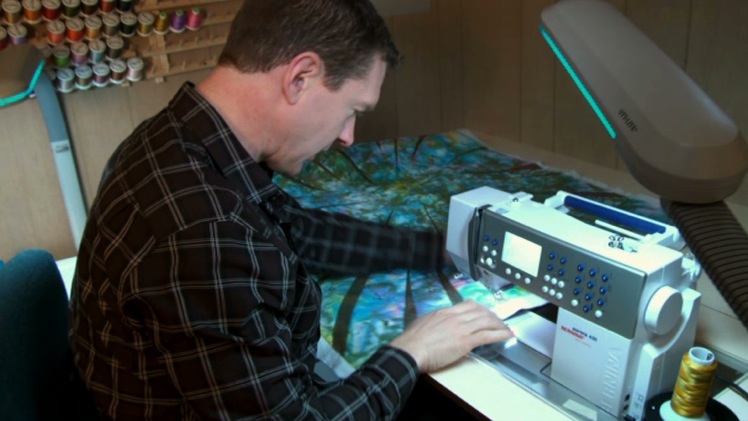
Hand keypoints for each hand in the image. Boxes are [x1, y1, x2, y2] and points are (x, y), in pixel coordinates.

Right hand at [389, 300, 513, 372]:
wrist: (411, 349)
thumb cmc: (412, 340)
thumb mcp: (424, 322)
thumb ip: (435, 321)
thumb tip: (438, 323)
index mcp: (445, 312)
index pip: (468, 304)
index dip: (480, 308)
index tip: (485, 311)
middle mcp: (456, 317)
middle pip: (480, 311)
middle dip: (492, 316)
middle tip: (499, 321)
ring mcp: (461, 328)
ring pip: (486, 321)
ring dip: (499, 324)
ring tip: (506, 328)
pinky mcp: (465, 341)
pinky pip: (487, 335)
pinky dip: (500, 334)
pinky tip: (507, 335)